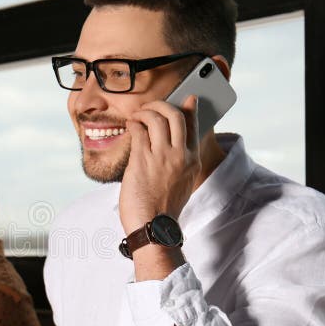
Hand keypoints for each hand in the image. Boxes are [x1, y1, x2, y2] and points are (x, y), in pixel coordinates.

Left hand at [119, 95, 199, 234]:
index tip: (187, 97)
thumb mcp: (182, 182)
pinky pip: (138, 131)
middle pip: (175, 115)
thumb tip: (176, 142)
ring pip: (156, 119)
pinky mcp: (142, 161)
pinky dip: (133, 124)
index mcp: (192, 161)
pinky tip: (130, 126)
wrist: (153, 228)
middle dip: (162, 104)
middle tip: (152, 106)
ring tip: (137, 116)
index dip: (189, 107)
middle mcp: (180, 156)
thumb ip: (181, 160)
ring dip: (144, 112)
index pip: (193, 125)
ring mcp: (162, 158)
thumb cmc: (163, 207)